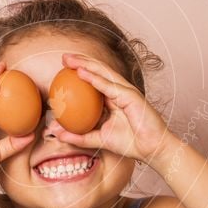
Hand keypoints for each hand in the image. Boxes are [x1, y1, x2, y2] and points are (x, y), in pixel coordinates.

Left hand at [55, 53, 172, 164]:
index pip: (94, 80)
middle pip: (97, 72)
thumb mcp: (98, 139)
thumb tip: (56, 132)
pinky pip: (110, 86)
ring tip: (70, 59)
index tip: (62, 69)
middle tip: (63, 57)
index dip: (80, 71)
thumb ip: (78, 136)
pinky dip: (95, 79)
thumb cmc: (130, 143)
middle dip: (80, 62)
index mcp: (112, 99)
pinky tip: (82, 72)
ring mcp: (125, 92)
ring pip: (103, 74)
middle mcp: (118, 92)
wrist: (151, 149)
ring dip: (86, 64)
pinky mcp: (130, 96)